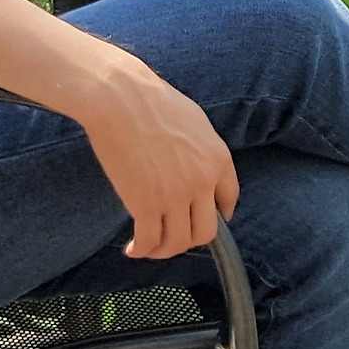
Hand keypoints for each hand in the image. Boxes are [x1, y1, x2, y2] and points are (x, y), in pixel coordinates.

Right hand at [76, 58, 238, 259]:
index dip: (217, 216)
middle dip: (189, 239)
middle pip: (205, 231)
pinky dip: (141, 250)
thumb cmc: (151, 101)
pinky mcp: (146, 205)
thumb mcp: (194, 121)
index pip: (229, 201)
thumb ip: (202, 150)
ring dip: (164, 250)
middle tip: (172, 236)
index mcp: (218, 159)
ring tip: (150, 246)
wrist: (120, 98)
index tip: (203, 220)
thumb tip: (199, 166)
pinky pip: (150, 240)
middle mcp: (203, 182)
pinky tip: (133, 248)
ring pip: (178, 242)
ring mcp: (175, 196)